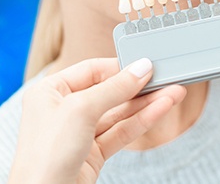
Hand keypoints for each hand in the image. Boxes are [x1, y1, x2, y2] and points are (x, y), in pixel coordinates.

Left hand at [8, 57, 186, 183]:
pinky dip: (141, 121)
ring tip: (173, 93)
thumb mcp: (81, 109)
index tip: (145, 66)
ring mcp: (79, 133)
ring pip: (118, 114)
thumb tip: (140, 69)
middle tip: (166, 78)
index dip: (119, 67)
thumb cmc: (46, 153)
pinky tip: (160, 110)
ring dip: (146, 104)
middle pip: (108, 92)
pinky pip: (120, 132)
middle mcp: (63, 110)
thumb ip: (114, 88)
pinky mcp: (92, 154)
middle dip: (138, 87)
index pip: (91, 70)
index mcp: (50, 91)